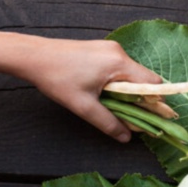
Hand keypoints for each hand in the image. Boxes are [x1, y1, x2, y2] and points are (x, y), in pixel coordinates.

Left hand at [30, 40, 160, 142]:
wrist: (32, 56)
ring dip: (128, 91)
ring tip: (113, 105)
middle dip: (141, 99)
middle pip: (144, 78)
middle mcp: (119, 52)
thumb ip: (109, 123)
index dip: (155, 102)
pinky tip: (105, 92)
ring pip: (132, 74)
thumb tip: (126, 137)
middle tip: (131, 116)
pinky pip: (120, 68)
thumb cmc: (57, 78)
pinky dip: (119, 83)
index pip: (153, 83)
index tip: (151, 118)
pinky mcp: (102, 49)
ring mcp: (110, 49)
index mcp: (119, 63)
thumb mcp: (84, 106)